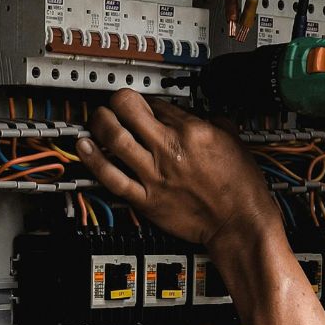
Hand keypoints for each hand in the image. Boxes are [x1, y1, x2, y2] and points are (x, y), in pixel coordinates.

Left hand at [76, 89, 279, 248]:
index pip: (157, 103)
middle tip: (115, 105)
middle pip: (128, 109)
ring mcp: (155, 175)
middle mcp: (169, 149)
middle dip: (117, 101)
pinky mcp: (146, 199)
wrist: (239, 223)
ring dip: (100, 123)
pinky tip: (84, 147)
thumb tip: (206, 116)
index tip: (146, 106)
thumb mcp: (235, 143)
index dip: (148, 101)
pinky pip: (111, 177)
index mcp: (193, 132)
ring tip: (97, 119)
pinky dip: (93, 160)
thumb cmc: (241, 189)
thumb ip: (217, 124)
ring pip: (113, 138)